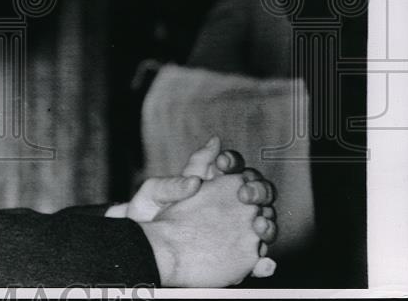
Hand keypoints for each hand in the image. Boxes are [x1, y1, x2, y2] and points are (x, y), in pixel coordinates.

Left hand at [113, 136, 276, 278]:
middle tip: (245, 195)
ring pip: (264, 223)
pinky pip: (256, 261)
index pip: (235, 168)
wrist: (139, 249)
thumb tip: (215, 142)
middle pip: (258, 193)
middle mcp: (228, 206)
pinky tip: (263, 262)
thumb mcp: (160, 187)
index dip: (233, 163)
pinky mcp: (234, 258)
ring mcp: (233, 231)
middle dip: (258, 190)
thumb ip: (190, 168)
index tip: (222, 164)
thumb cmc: (146, 214)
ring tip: (258, 225)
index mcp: (211, 185)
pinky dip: (264, 264)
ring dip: (268, 223)